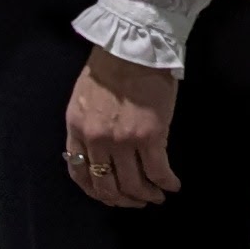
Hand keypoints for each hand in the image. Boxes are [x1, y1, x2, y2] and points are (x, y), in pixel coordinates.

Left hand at [64, 45, 179, 207]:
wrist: (131, 47)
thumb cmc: (110, 67)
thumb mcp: (84, 99)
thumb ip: (86, 127)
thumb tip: (96, 152)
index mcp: (76, 129)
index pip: (79, 173)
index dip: (96, 191)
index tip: (110, 196)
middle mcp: (96, 140)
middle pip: (107, 186)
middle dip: (123, 200)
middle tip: (137, 201)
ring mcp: (123, 140)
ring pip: (134, 185)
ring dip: (147, 196)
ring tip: (157, 195)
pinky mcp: (150, 137)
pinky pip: (158, 171)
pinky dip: (167, 183)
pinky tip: (173, 185)